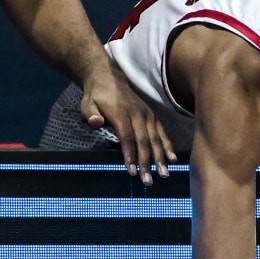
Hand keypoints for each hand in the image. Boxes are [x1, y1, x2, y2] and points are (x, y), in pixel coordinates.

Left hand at [77, 60, 173, 183]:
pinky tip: (172, 159)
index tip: (132, 171)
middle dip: (147, 162)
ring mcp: (147, 115)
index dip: (130, 155)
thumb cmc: (96, 95)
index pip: (127, 138)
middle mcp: (138, 115)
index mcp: (121, 114)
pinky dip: (168, 145)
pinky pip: (161, 132)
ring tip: (164, 174)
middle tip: (148, 181)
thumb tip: (96, 123)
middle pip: (144, 141)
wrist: (109, 77)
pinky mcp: (152, 116)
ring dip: (160, 157)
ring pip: (155, 138)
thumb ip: (90, 114)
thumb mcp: (86, 103)